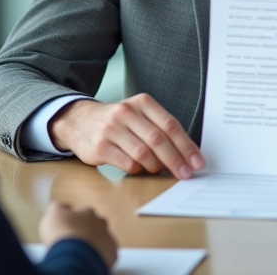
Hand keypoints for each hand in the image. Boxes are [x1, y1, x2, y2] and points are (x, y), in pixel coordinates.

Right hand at [39, 201, 116, 267]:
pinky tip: (89, 258)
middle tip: (76, 240)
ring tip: (82, 251)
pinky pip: (107, 253)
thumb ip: (60, 206)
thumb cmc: (63, 233)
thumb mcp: (54, 214)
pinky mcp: (112, 253)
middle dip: (88, 231)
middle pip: (96, 225)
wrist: (75, 257)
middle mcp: (101, 223)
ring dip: (94, 243)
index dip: (76, 220)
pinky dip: (99, 255)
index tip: (69, 227)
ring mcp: (108, 238)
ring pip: (103, 239)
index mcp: (88, 212)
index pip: (85, 212)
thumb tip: (65, 206)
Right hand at [49, 94, 204, 178]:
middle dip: (176, 160)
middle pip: (158, 139)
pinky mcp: (100, 147)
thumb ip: (159, 128)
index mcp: (142, 103)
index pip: (170, 124)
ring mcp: (112, 129)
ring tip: (159, 170)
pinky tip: (139, 168)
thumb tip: (186, 154)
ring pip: (143, 153)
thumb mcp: (138, 115)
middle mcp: (126, 113)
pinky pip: (127, 163)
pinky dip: (138, 169)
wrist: (79, 121)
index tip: (197, 161)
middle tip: (186, 174)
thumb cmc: (118, 122)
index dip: (186, 145)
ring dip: (156, 166)